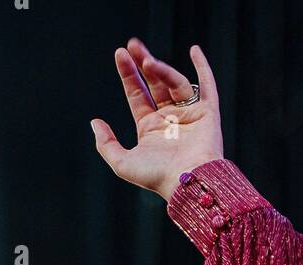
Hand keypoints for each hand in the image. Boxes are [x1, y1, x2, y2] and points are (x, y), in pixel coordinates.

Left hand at [90, 38, 223, 200]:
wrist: (188, 181)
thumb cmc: (157, 176)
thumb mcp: (122, 163)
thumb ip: (106, 144)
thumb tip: (94, 122)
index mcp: (150, 129)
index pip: (138, 95)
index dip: (128, 75)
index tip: (120, 54)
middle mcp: (170, 120)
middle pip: (155, 84)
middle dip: (144, 63)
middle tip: (133, 45)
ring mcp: (189, 115)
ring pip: (174, 83)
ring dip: (162, 70)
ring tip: (148, 63)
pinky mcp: (208, 113)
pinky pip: (207, 86)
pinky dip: (203, 68)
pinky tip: (194, 50)